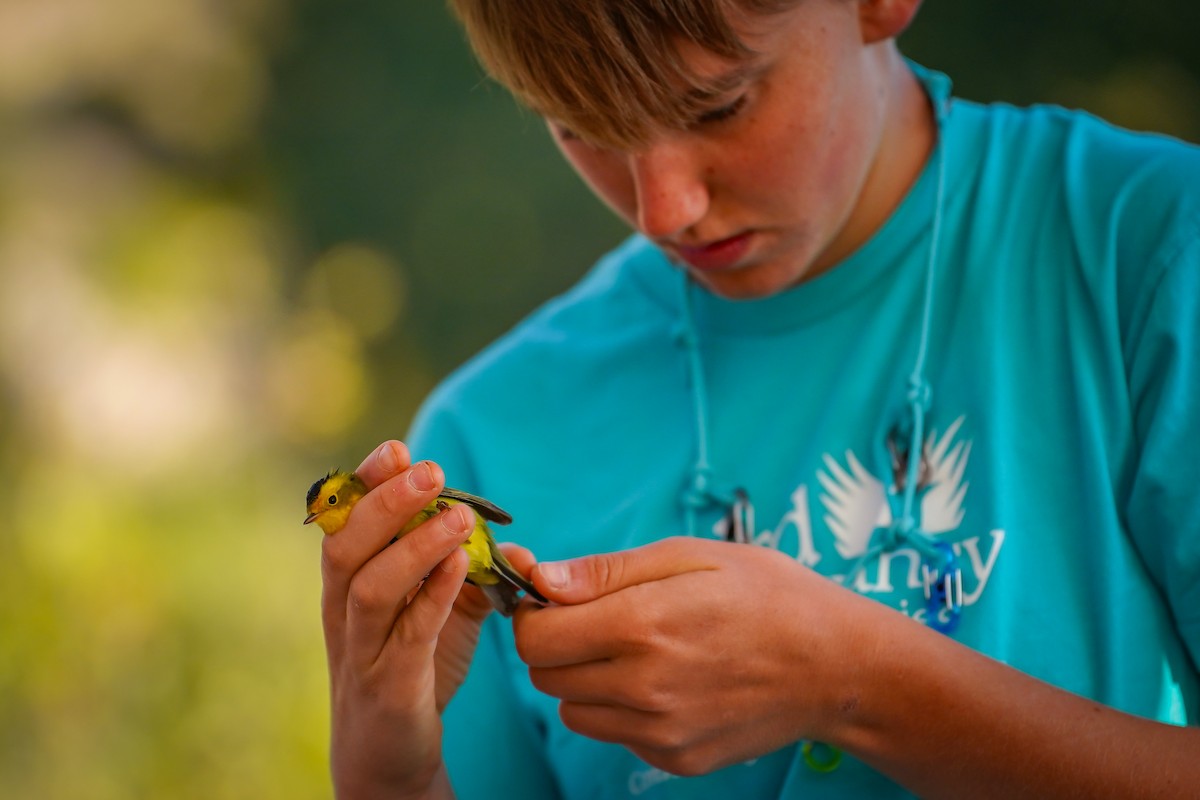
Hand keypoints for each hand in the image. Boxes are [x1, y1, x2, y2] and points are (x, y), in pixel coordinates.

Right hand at [321, 441, 497, 798]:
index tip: (396, 449)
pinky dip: (431, 597)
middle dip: (387, 502)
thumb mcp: (442, 611)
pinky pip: (407, 635)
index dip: (366, 482)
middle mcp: (344, 609)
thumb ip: (464, 570)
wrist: (391, 753)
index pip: (345, 520)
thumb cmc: (414, 668)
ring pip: (369, 587)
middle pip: (347, 544)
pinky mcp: (388, 685)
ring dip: (413, 545)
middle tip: (430, 471)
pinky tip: (459, 568)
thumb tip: (507, 541)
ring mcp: (362, 648)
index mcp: (350, 581)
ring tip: (456, 517)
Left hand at [512, 537, 865, 776]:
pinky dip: (622, 709)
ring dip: (585, 679)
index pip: (535, 637)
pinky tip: (666, 680)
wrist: (835, 665)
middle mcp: (645, 686)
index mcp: (643, 624)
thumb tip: (542, 578)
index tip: (553, 598)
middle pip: (545, 675)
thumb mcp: (690, 555)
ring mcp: (661, 731)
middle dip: (556, 643)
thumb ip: (607, 571)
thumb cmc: (767, 594)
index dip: (533, 612)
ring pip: (574, 710)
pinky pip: (616, 735)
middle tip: (596, 619)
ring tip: (635, 649)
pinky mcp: (676, 759)